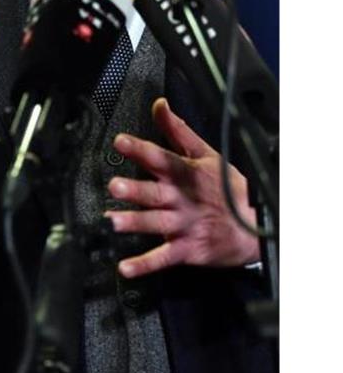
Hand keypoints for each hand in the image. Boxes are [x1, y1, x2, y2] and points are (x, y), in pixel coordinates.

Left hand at [105, 97, 258, 278]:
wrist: (260, 227)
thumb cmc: (229, 188)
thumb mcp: (207, 155)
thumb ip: (178, 131)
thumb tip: (159, 105)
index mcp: (185, 174)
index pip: (161, 158)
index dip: (141, 149)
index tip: (121, 141)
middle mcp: (181, 199)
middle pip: (155, 193)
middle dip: (135, 190)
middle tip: (115, 186)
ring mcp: (184, 225)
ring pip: (156, 223)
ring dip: (135, 223)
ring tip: (113, 222)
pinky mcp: (188, 249)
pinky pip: (163, 258)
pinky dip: (144, 264)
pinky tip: (125, 267)